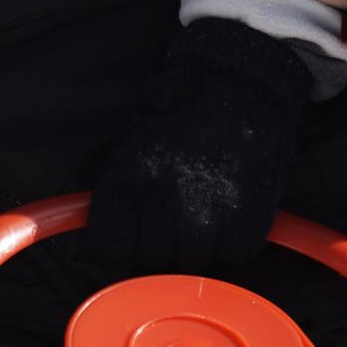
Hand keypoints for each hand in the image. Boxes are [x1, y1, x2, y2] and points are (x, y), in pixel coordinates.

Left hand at [84, 18, 311, 275]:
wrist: (243, 82)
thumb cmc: (180, 106)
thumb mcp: (133, 137)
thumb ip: (116, 190)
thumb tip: (96, 242)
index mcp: (132, 177)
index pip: (110, 246)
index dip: (116, 246)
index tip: (126, 239)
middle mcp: (169, 202)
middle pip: (151, 259)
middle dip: (155, 245)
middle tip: (167, 219)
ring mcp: (211, 216)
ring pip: (191, 263)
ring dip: (192, 246)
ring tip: (199, 210)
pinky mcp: (249, 222)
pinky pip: (231, 255)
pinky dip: (228, 241)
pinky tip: (227, 209)